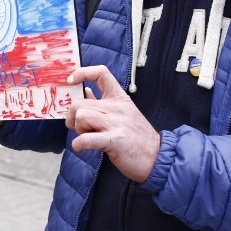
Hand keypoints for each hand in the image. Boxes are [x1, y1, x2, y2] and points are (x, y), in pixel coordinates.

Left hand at [65, 65, 159, 182]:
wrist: (159, 157)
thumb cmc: (138, 138)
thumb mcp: (123, 113)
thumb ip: (103, 103)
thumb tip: (86, 91)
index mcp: (119, 98)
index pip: (101, 73)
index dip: (82, 73)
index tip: (71, 81)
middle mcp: (117, 108)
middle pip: (80, 103)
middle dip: (72, 117)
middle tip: (78, 128)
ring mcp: (116, 123)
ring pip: (81, 116)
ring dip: (78, 129)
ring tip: (87, 137)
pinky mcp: (115, 141)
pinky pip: (87, 139)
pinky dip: (79, 144)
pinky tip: (81, 147)